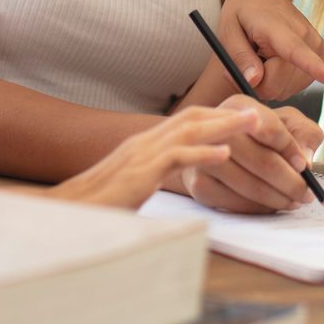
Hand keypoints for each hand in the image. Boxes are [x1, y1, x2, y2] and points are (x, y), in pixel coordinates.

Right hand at [48, 106, 259, 208]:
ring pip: (189, 130)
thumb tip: (166, 178)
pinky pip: (176, 158)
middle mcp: (144, 143)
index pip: (184, 121)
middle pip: (192, 117)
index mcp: (143, 145)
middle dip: (226, 114)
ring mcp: (141, 155)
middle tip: (258, 112)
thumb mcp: (130, 185)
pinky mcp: (140, 173)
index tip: (241, 116)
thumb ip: (149, 176)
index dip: (215, 117)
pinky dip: (202, 153)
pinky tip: (225, 153)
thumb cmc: (96, 203)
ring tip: (253, 124)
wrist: (65, 211)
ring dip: (224, 125)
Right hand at [179, 93, 323, 213]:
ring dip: (277, 198)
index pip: (268, 127)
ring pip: (248, 184)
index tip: (304, 166)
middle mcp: (215, 128)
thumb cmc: (263, 135)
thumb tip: (304, 161)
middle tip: (306, 193)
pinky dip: (258, 207)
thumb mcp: (289, 123)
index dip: (290, 148)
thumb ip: (304, 134)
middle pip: (260, 159)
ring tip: (294, 200)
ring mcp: (204, 158)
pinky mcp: (199, 184)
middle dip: (289, 181)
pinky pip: (234, 202)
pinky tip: (272, 204)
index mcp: (239, 106)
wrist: (226, 149)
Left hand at [212, 0, 323, 101]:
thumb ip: (239, 56)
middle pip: (280, 82)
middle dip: (257, 83)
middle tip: (245, 65)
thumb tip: (254, 81)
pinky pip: (299, 84)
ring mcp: (316, 44)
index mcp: (278, 26)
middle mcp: (304, 35)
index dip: (317, 69)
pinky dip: (283, 81)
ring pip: (289, 87)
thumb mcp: (228, 31)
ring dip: (270, 82)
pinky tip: (276, 63)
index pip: (297, 51)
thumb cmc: (242, 15)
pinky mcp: (322, 53)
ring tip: (261, 59)